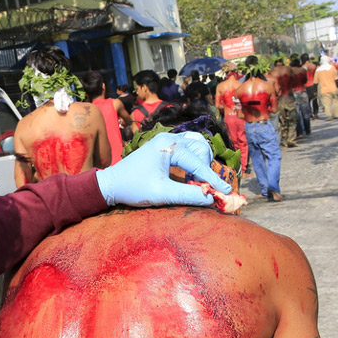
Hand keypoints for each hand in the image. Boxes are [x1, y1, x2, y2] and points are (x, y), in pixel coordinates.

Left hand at [96, 132, 231, 206]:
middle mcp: (168, 138)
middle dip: (206, 168)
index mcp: (167, 146)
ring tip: (196, 182)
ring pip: (196, 146)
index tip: (226, 191)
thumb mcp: (162, 194)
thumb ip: (188, 196)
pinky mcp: (164, 146)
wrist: (111, 184)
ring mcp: (166, 140)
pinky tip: (189, 177)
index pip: (198, 162)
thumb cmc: (134, 188)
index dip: (213, 178)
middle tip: (204, 187)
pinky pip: (187, 148)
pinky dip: (193, 160)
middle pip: (201, 148)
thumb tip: (211, 199)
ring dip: (201, 163)